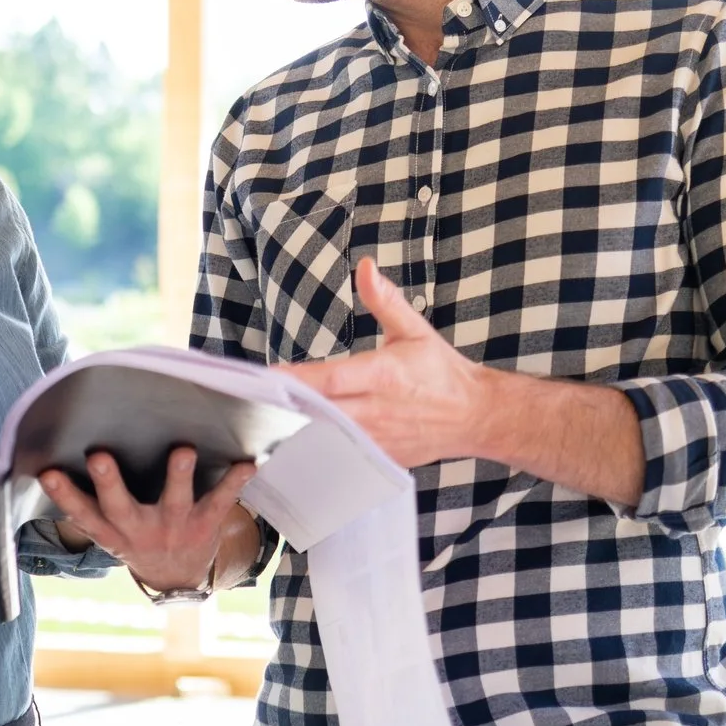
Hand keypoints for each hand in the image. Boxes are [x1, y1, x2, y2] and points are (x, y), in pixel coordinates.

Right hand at [40, 446, 256, 593]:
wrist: (177, 578)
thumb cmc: (136, 538)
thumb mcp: (109, 530)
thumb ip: (89, 503)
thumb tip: (52, 461)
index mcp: (112, 532)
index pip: (82, 513)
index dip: (64, 495)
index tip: (47, 473)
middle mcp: (138, 531)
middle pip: (120, 507)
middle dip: (109, 482)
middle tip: (98, 457)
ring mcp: (173, 528)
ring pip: (173, 501)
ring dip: (177, 476)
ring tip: (182, 451)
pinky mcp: (204, 525)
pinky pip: (220, 501)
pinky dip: (234, 482)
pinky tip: (247, 463)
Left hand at [281, 257, 499, 469]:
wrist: (475, 416)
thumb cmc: (441, 373)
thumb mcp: (414, 330)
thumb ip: (385, 301)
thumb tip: (365, 267)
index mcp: (383, 375)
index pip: (332, 379)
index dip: (298, 380)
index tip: (268, 376)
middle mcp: (376, 410)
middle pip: (321, 412)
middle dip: (286, 407)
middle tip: (251, 399)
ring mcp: (376, 440)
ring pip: (326, 439)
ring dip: (296, 430)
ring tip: (262, 420)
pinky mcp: (378, 458)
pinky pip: (341, 457)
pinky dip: (318, 450)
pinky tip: (292, 444)